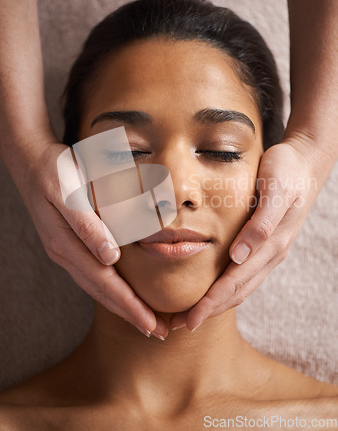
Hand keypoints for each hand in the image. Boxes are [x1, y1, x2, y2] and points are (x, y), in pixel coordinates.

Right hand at [5, 135, 167, 338]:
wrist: (29, 159)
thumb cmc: (54, 170)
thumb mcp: (68, 191)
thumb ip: (87, 224)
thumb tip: (110, 258)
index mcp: (66, 244)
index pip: (105, 283)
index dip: (130, 306)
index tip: (152, 324)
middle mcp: (64, 253)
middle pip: (101, 292)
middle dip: (130, 314)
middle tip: (158, 332)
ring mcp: (63, 251)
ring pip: (96, 287)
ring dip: (121, 306)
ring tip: (144, 321)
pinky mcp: (66, 245)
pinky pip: (90, 275)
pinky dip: (109, 290)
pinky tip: (120, 294)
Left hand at [170, 136, 333, 330]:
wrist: (305, 162)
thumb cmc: (286, 171)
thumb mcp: (275, 191)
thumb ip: (260, 225)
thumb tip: (239, 257)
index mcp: (271, 245)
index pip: (234, 283)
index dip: (211, 304)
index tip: (189, 321)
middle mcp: (270, 254)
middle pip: (236, 292)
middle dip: (208, 311)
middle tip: (180, 325)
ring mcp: (269, 252)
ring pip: (240, 287)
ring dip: (216, 304)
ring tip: (191, 315)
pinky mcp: (265, 245)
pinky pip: (244, 274)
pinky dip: (226, 289)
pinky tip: (213, 290)